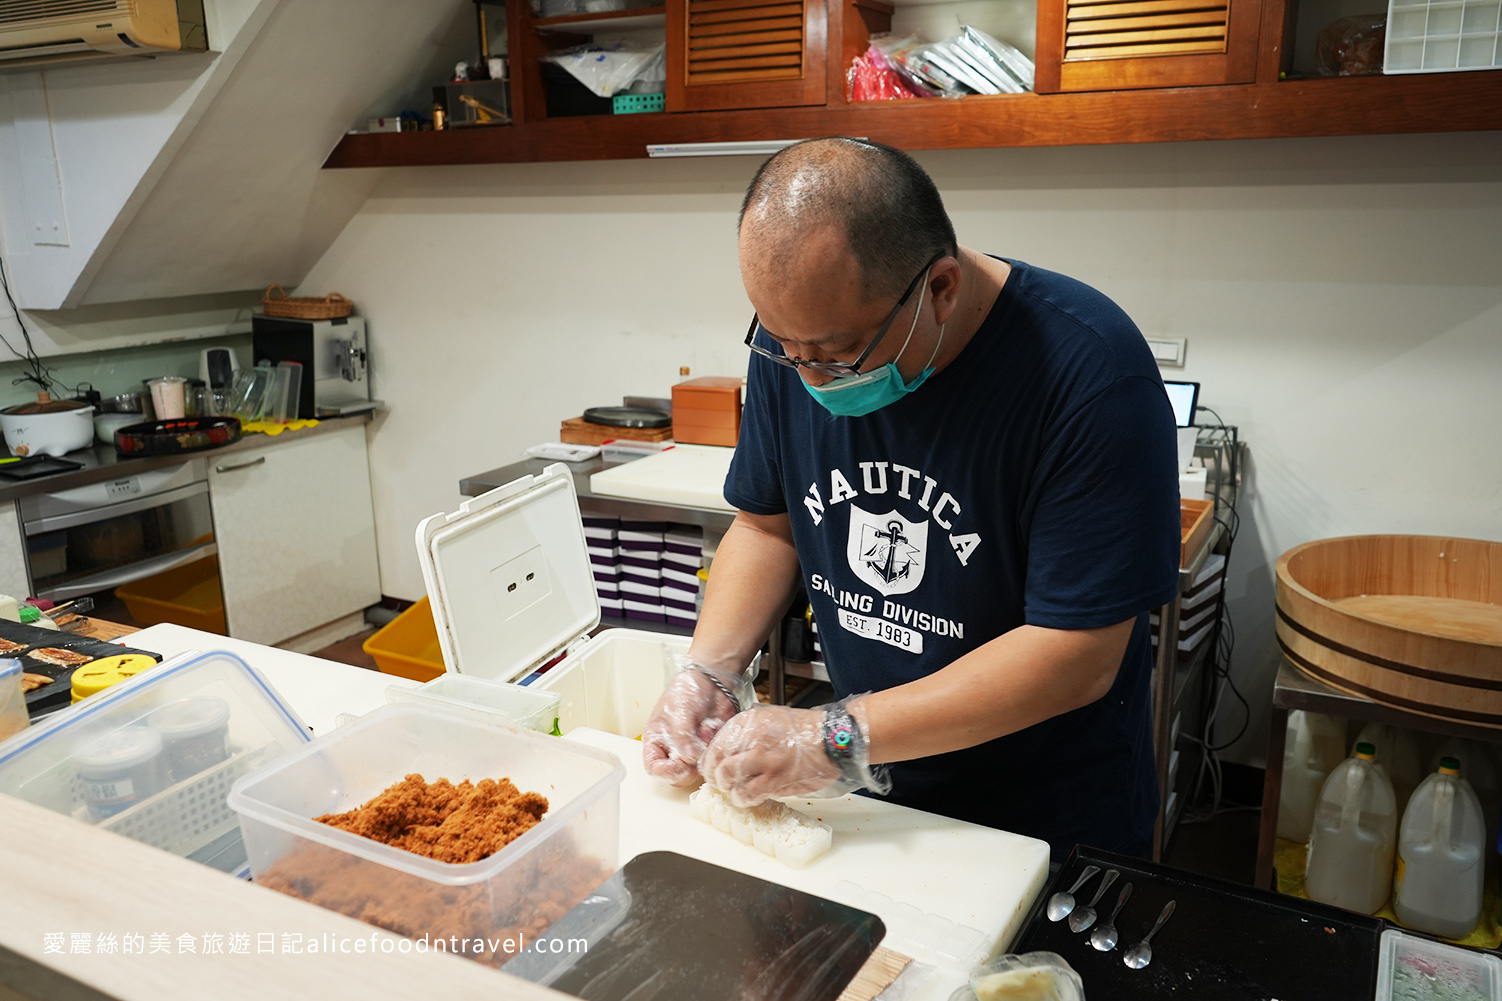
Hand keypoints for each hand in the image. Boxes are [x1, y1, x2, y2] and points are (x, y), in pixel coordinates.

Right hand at [642, 665, 750, 784]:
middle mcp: (673, 751)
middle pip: (676, 776)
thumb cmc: (686, 691)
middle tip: (696, 754)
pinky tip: (713, 731)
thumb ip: (681, 735)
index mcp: (657, 741)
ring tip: (705, 733)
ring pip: (696, 771)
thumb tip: (688, 758)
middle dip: (686, 770)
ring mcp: (692, 752)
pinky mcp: (708, 750)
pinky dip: (714, 751)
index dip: (664, 771)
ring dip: (702, 758)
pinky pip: (712, 761)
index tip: (678, 764)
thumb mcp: (678, 710)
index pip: (654, 768)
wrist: (711, 682)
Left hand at [698, 705, 844, 807]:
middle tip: (719, 781)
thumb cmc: (804, 730)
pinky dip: (745, 798)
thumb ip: (747, 730)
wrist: (831, 742)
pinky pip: (749, 794)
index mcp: (750, 722)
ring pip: (729, 780)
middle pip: (718, 763)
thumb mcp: (770, 717)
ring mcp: (764, 762)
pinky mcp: (776, 781)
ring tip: (734, 789)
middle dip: (715, 776)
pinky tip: (749, 796)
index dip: (709, 759)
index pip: (717, 744)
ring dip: (729, 788)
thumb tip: (727, 746)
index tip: (711, 766)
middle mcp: (754, 740)